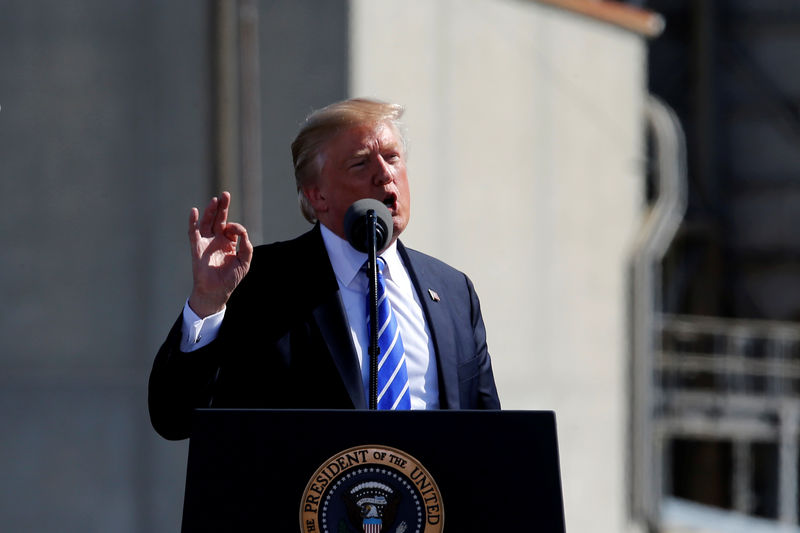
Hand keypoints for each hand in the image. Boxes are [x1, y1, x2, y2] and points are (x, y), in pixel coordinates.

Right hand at [187, 192, 252, 317]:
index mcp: (228, 243)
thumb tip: (243, 232)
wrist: (216, 291)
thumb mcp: (244, 262)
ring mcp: (206, 242)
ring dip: (210, 211)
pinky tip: (194, 211)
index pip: (232, 228)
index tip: (238, 232)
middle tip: (225, 194)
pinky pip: (193, 232)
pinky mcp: (196, 247)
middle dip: (222, 207)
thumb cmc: (230, 278)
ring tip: (215, 200)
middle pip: (219, 219)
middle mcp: (216, 240)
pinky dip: (193, 221)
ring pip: (207, 222)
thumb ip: (246, 246)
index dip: (236, 227)